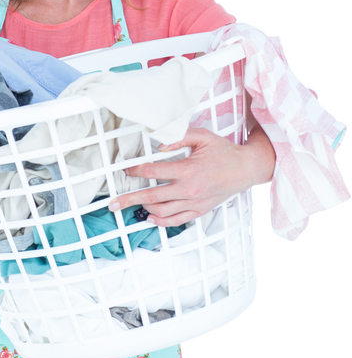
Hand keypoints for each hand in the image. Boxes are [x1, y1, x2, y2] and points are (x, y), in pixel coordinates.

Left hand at [109, 127, 254, 226]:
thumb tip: (157, 145)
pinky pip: (177, 220)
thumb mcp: (202, 136)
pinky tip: (149, 218)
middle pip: (152, 197)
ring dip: (143, 209)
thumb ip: (178, 137)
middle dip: (129, 199)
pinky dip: (161, 221)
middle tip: (112, 204)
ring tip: (129, 206)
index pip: (153, 172)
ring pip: (162, 211)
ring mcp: (194, 203)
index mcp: (188, 170)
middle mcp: (189, 189)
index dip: (135, 171)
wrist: (246, 169)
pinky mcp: (199, 210)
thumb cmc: (223, 151)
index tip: (125, 169)